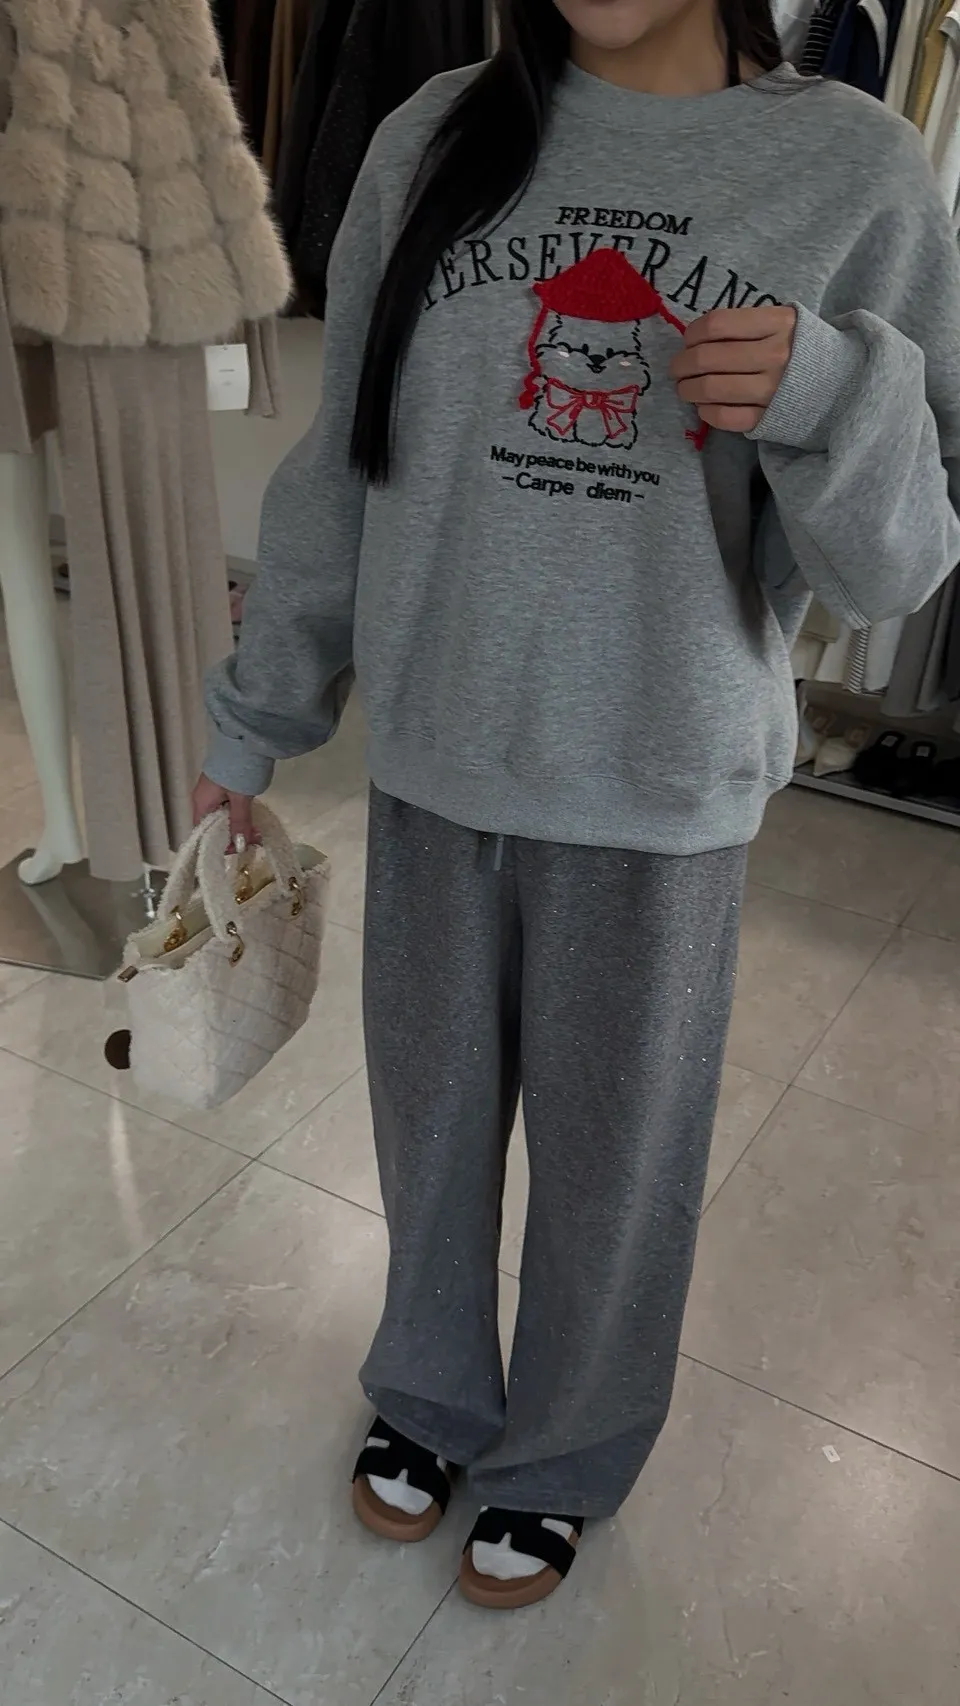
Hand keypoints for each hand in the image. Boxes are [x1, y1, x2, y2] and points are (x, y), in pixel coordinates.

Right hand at [192, 773, 256, 851]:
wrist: (244, 740)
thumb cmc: (237, 771)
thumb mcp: (240, 799)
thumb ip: (239, 822)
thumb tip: (240, 846)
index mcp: (201, 803)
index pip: (203, 833)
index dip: (218, 845)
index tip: (238, 850)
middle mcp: (204, 799)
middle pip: (214, 826)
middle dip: (233, 837)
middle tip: (253, 842)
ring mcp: (214, 792)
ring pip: (224, 817)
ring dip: (239, 826)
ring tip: (258, 833)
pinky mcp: (225, 786)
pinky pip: (230, 807)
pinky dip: (240, 815)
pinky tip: (254, 820)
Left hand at [670, 306, 796, 433]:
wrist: (844, 384)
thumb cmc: (803, 350)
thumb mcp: (784, 323)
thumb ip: (746, 324)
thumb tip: (695, 337)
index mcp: (778, 323)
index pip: (717, 324)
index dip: (692, 333)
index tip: (688, 341)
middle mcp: (775, 356)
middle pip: (707, 358)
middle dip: (681, 365)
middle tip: (678, 369)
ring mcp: (772, 390)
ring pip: (710, 389)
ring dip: (687, 390)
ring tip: (686, 389)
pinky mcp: (769, 419)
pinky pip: (724, 417)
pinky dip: (706, 412)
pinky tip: (705, 407)